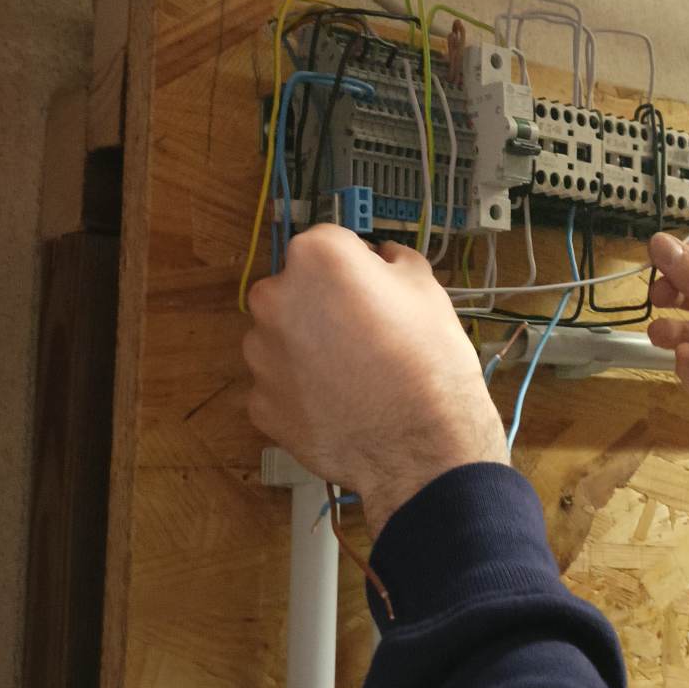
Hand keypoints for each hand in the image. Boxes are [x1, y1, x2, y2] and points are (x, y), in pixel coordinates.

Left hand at [244, 228, 508, 533]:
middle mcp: (275, 298)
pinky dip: (301, 392)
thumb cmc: (429, 358)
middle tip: (363, 334)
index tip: (374, 289)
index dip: (355, 266)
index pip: (328, 243)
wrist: (422, 443)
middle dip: (321, 305)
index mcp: (317, 257)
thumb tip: (380, 258)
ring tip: (353, 375)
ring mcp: (261, 354)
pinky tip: (339, 404)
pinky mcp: (259, 403)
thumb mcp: (427, 288)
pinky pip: (279, 385)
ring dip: (307, 348)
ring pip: (281, 338)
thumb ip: (393, 261)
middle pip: (294, 289)